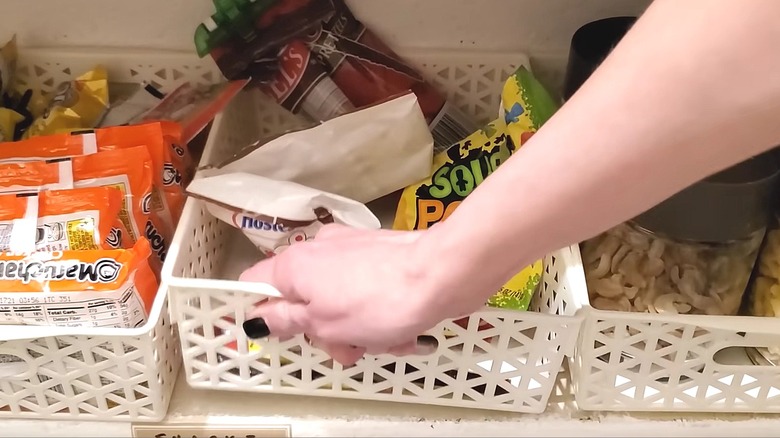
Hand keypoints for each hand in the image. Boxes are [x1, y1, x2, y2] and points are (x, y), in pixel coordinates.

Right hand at [239, 224, 483, 364]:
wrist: (442, 274)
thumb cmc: (380, 302)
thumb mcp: (324, 324)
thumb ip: (286, 321)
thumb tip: (257, 318)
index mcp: (294, 265)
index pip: (254, 286)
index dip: (263, 314)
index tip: (280, 335)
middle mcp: (318, 251)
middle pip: (303, 301)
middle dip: (326, 333)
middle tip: (349, 348)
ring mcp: (351, 252)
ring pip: (338, 303)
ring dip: (358, 331)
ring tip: (386, 341)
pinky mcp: (381, 258)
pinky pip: (367, 294)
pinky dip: (380, 316)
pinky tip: (403, 332)